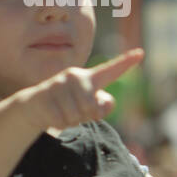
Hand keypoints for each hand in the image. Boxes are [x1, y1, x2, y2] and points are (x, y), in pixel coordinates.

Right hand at [16, 48, 143, 131]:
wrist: (35, 106)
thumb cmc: (69, 106)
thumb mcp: (89, 107)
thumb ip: (103, 106)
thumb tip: (103, 101)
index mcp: (89, 78)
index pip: (111, 71)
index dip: (126, 63)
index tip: (141, 52)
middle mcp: (75, 76)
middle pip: (92, 107)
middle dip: (85, 116)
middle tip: (74, 111)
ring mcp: (58, 84)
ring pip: (76, 115)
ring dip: (72, 120)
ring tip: (64, 111)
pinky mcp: (45, 96)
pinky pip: (62, 120)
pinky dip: (60, 123)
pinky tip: (54, 114)